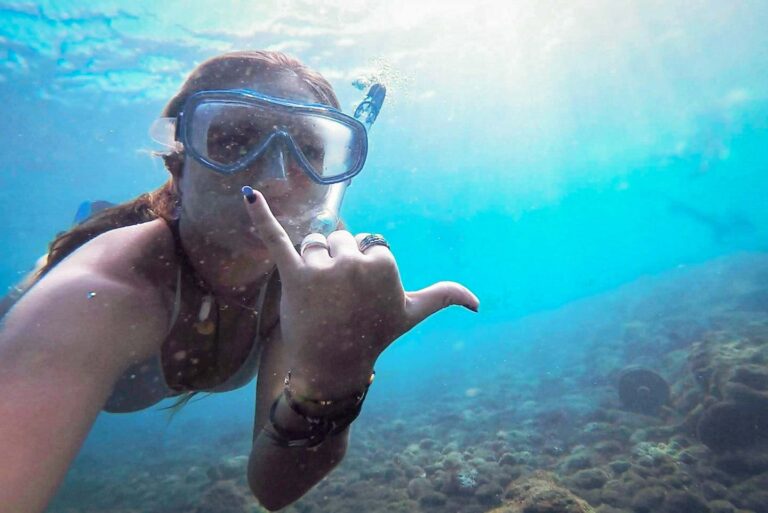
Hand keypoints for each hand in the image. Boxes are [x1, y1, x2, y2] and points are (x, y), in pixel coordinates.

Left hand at [242, 187, 478, 396]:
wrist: (334, 365)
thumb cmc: (376, 335)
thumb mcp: (412, 314)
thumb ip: (444, 297)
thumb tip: (478, 303)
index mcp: (383, 263)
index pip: (367, 246)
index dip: (363, 271)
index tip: (362, 298)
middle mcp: (353, 262)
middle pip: (341, 241)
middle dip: (338, 265)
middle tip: (338, 300)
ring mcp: (322, 269)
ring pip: (314, 242)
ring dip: (314, 263)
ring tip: (319, 296)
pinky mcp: (292, 275)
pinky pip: (275, 239)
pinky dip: (261, 216)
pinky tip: (249, 195)